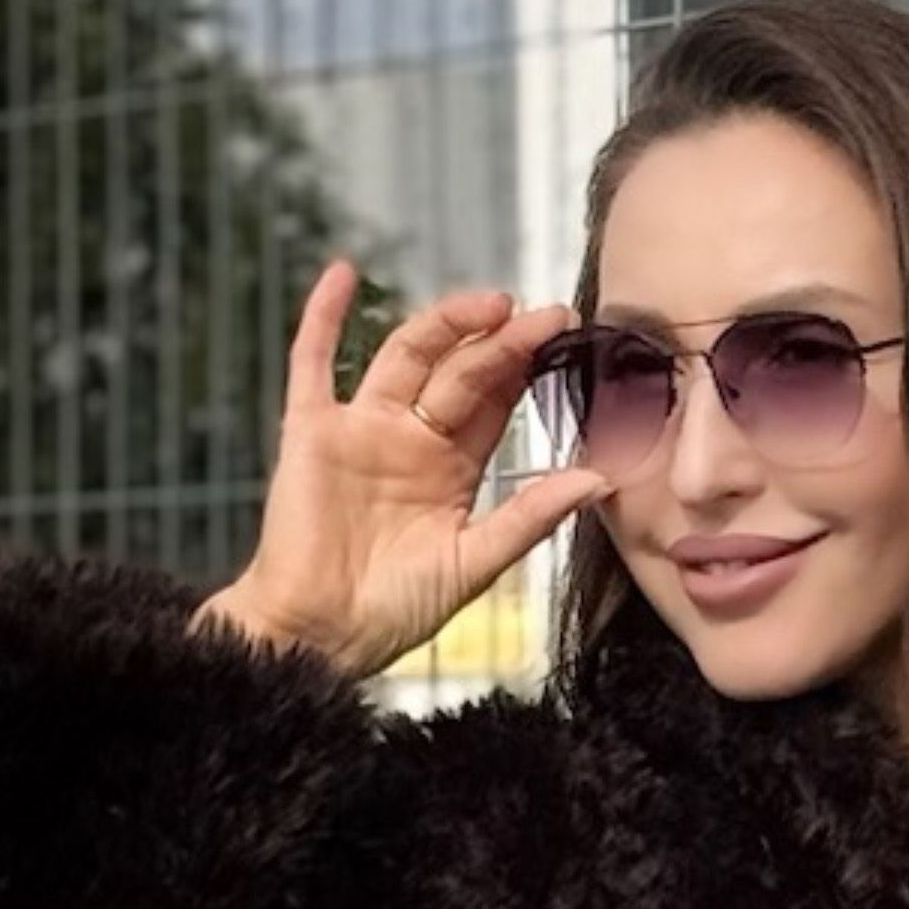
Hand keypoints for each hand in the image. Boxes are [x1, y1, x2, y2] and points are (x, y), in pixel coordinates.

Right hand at [193, 259, 606, 683]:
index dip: (525, 369)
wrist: (319, 634)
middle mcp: (408, 439)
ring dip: (442, 323)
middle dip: (501, 343)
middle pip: (459, 372)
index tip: (564, 336)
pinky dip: (323, 317)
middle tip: (544, 316)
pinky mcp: (311, 432)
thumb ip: (530, 518)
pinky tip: (342, 273)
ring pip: (404, 356)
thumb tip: (598, 481)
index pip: (494, 404)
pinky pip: (312, 364)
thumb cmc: (394, 611)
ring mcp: (359, 429)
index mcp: (449, 468)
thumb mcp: (474, 563)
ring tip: (487, 302)